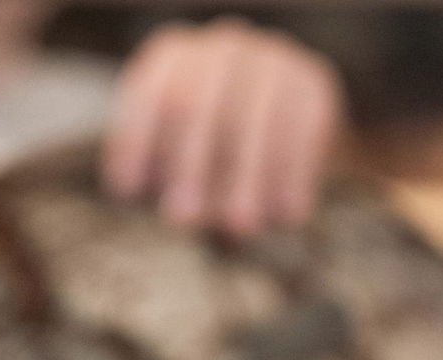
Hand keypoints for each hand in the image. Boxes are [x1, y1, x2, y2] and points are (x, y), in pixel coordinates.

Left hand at [102, 18, 343, 236]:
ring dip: (248, 179)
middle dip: (189, 167)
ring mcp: (272, 60)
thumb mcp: (169, 152)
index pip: (152, 96)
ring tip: (240, 228)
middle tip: (181, 220)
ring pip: (256, 120)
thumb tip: (131, 186)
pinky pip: (302, 131)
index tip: (129, 190)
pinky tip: (287, 217)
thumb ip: (152, 166)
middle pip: (196, 105)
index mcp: (174, 56)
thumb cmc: (206, 149)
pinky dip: (293, 177)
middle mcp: (224, 48)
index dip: (137, 141)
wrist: (276, 115)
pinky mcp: (313, 84)